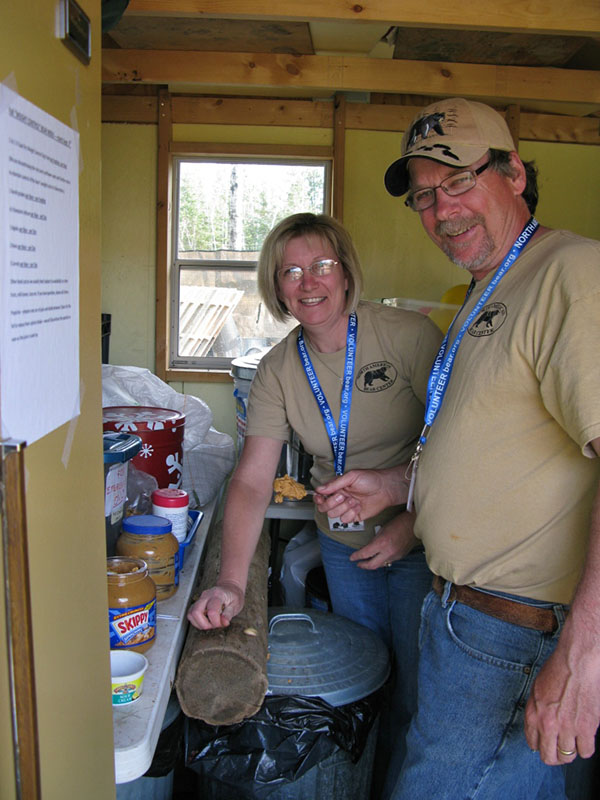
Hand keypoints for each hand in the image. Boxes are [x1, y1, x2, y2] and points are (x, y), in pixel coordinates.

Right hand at [187, 581, 244, 629]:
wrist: (230, 587)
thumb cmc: (234, 596)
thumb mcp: (236, 604)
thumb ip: (229, 614)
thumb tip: (224, 623)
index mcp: (217, 595)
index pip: (211, 611)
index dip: (216, 622)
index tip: (223, 623)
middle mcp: (206, 595)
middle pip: (196, 612)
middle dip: (205, 624)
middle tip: (215, 624)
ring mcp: (200, 599)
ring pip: (191, 614)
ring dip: (200, 623)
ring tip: (211, 622)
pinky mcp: (197, 603)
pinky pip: (191, 614)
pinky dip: (197, 621)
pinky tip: (206, 620)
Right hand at [314, 466, 406, 522]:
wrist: (385, 489)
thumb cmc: (371, 479)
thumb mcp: (351, 477)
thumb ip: (335, 484)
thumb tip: (320, 489)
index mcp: (337, 488)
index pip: (321, 496)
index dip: (318, 498)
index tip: (320, 497)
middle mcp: (340, 498)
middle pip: (324, 507)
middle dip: (332, 503)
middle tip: (342, 496)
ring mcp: (346, 508)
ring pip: (334, 515)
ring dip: (344, 507)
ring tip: (354, 500)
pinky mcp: (353, 516)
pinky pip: (345, 519)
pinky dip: (351, 513)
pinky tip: (359, 506)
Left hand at [350, 511, 418, 569]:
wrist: (413, 524)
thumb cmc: (398, 523)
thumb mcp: (382, 530)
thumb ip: (374, 541)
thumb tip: (368, 548)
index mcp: (382, 543)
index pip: (365, 554)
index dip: (356, 557)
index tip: (352, 558)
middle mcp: (388, 552)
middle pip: (372, 565)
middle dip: (363, 565)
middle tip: (358, 563)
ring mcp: (395, 556)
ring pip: (381, 564)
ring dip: (373, 563)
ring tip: (368, 560)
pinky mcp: (400, 556)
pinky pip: (388, 561)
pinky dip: (382, 560)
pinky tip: (380, 556)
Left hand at [524, 622, 599, 764]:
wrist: (576, 662)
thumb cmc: (557, 670)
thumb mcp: (537, 690)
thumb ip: (536, 710)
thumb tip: (538, 728)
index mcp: (533, 714)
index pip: (532, 744)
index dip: (540, 746)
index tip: (546, 744)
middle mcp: (548, 725)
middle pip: (549, 757)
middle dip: (554, 756)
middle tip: (560, 751)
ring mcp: (567, 728)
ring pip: (568, 757)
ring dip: (571, 751)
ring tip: (573, 741)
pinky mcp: (586, 728)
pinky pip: (586, 752)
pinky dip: (586, 747)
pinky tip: (585, 738)